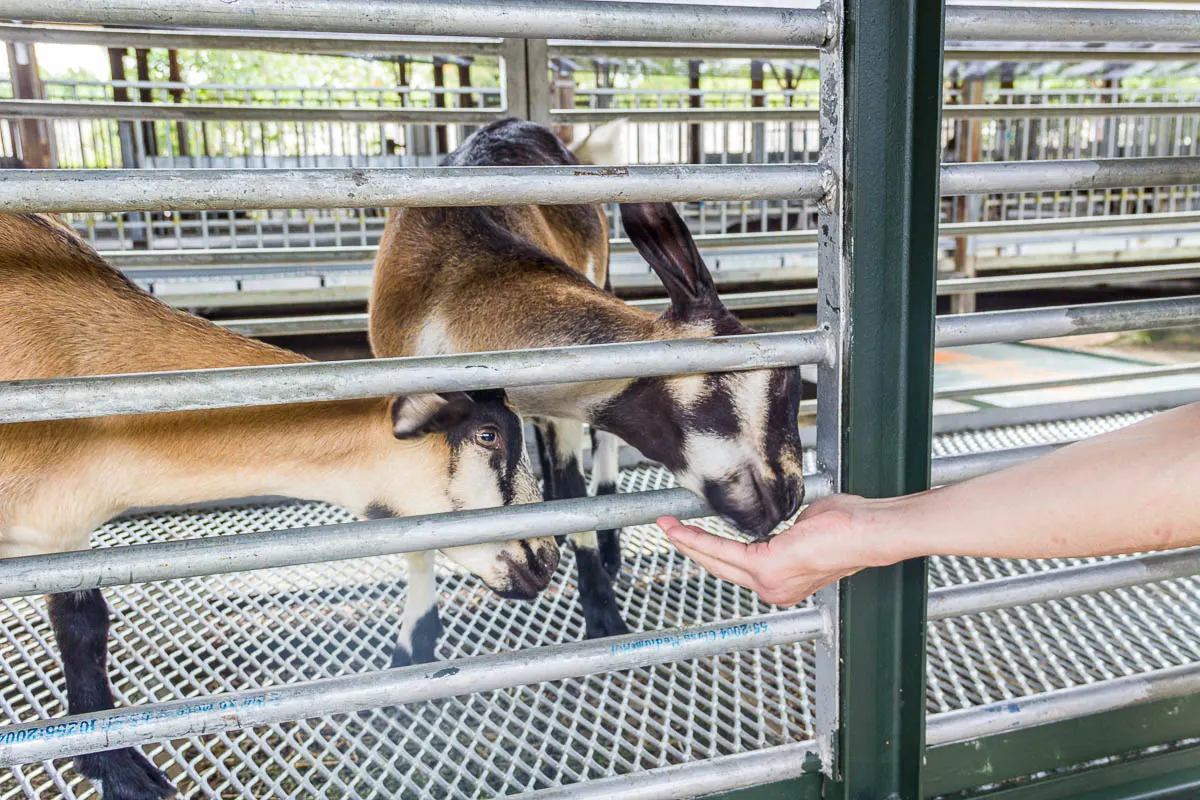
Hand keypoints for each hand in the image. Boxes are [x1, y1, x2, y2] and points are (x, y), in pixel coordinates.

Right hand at [658, 494, 889, 605]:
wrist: (866, 533)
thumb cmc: (848, 527)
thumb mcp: (806, 526)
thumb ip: (783, 527)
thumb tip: (774, 518)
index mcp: (783, 581)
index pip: (739, 566)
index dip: (712, 551)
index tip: (692, 537)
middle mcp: (774, 589)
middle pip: (721, 567)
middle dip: (690, 547)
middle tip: (667, 530)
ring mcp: (769, 583)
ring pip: (718, 560)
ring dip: (689, 543)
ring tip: (667, 528)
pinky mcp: (766, 567)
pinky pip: (724, 551)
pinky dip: (699, 540)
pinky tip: (682, 531)